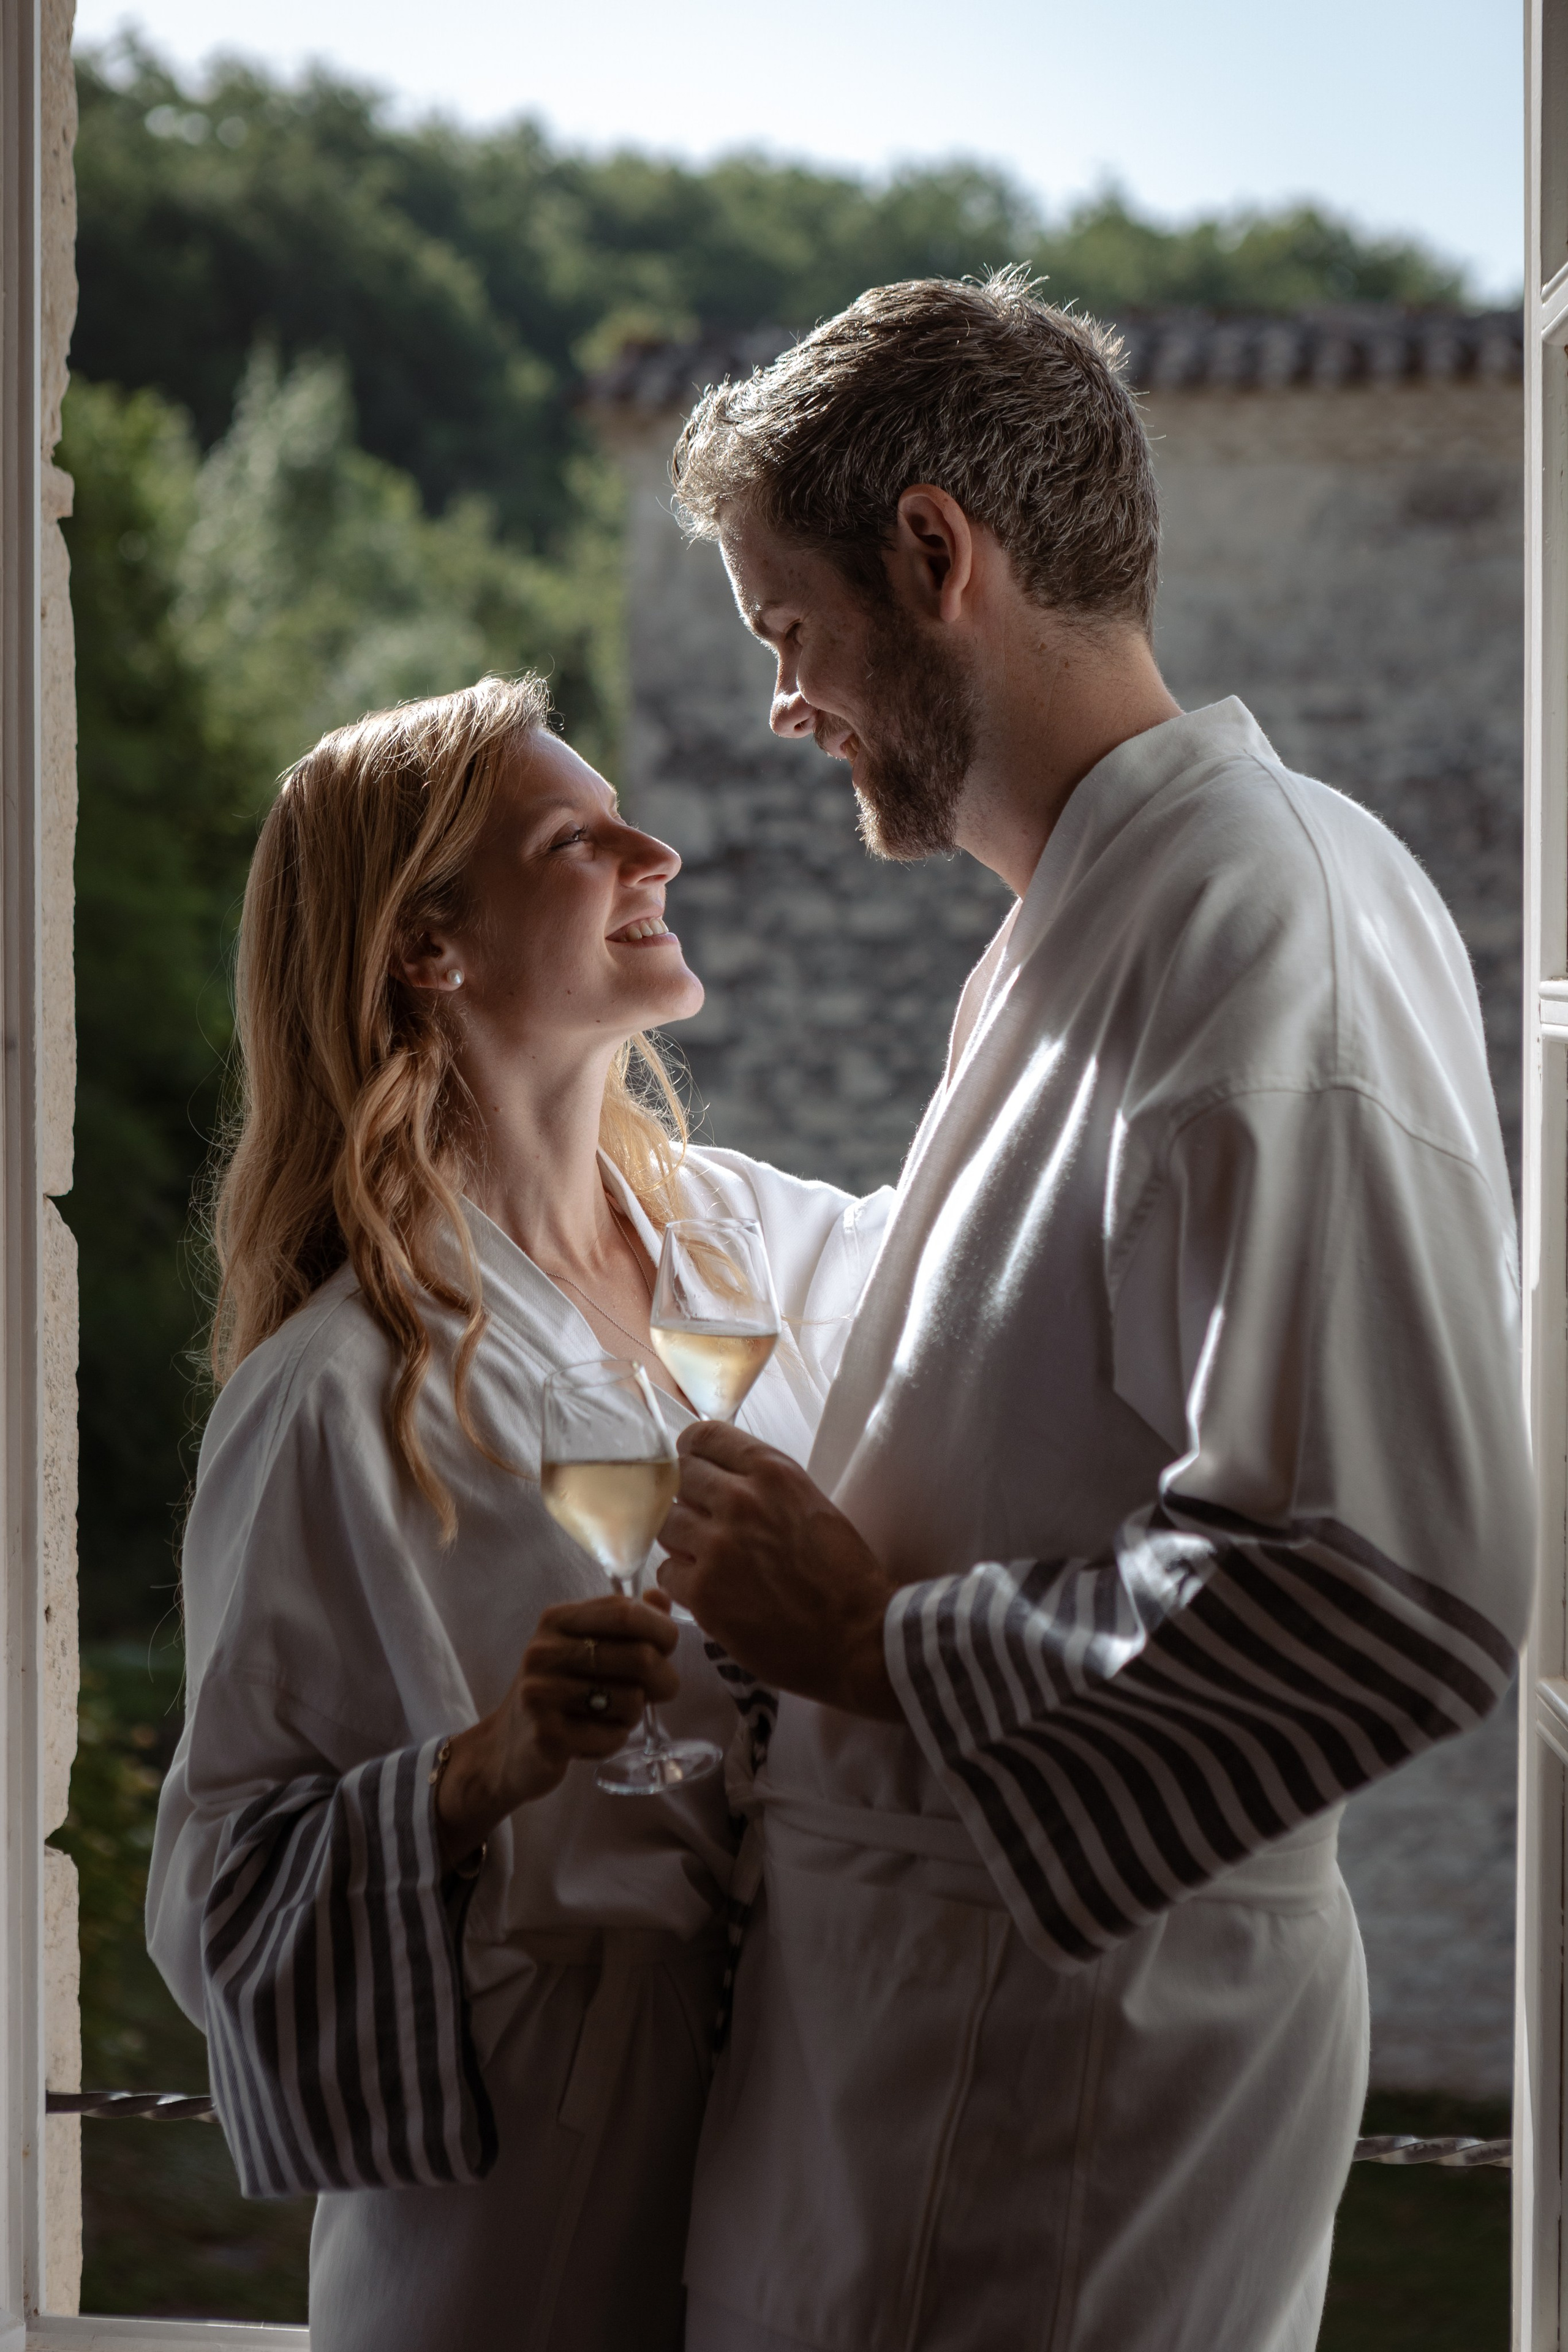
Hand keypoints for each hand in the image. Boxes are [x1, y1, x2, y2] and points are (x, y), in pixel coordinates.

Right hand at [434, 1590, 679, 1868]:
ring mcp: (542, 1693)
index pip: (626, 1612)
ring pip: (631, 1700)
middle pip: (639, 1656)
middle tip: (659, 1692)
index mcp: (556, 1620)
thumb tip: (662, 1596)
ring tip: (609, 1716)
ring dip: (634, 1714)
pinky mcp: (547, 1735)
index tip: (667, 1648)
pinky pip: (612, 1736)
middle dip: (663, 1678)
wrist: (504, 1750)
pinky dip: (612, 1741)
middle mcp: (544, 1651)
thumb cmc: (555, 1693)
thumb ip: (624, 1621)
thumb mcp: (582, 1647)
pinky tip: (589, 1738)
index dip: (661, 1630)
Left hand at [657, 1422, 903, 1721]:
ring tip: (710, 1560)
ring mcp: (717, 1546)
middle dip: (688, 1498)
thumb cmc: (845, 1575)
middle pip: (678, 1478)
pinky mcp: (703, 1592)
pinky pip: (666, 1572)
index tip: (696, 1469)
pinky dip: (683, 1582)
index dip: (693, 1454)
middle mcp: (740, 1500)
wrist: (858, 1637)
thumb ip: (764, 1486)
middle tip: (704, 1522)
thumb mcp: (811, 1504)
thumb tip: (721, 1478)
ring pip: (666, 1524)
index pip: (703, 1436)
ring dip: (683, 1540)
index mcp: (773, 1472)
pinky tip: (711, 1591)